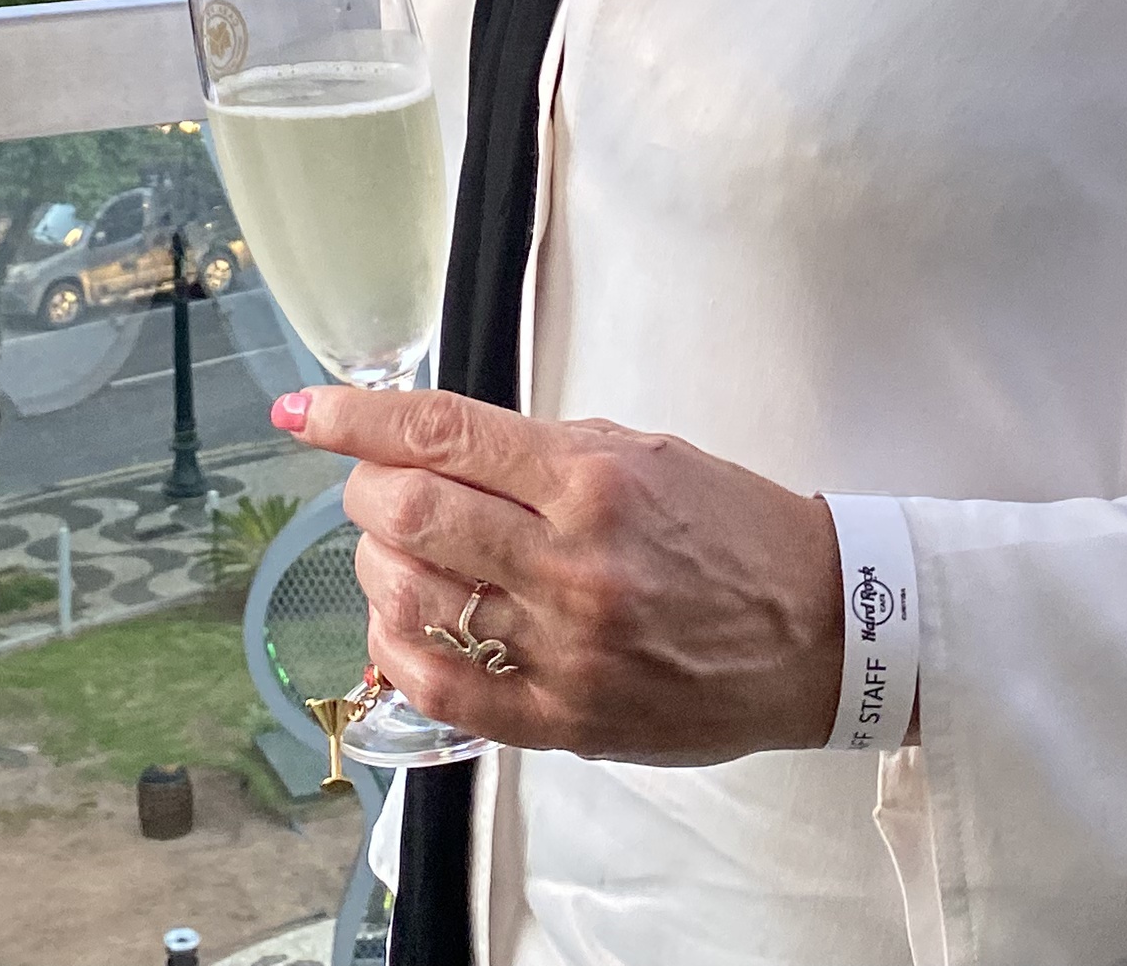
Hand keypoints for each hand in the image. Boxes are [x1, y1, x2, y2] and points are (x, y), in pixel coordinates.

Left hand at [280, 386, 843, 766]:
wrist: (824, 631)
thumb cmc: (733, 531)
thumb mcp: (645, 452)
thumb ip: (540, 448)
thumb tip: (437, 442)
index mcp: (592, 479)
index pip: (441, 434)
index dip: (354, 418)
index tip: (302, 410)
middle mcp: (572, 561)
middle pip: (408, 514)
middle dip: (365, 491)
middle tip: (372, 486)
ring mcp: (565, 647)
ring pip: (413, 599)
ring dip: (378, 567)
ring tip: (396, 553)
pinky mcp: (566, 718)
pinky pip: (444, 689)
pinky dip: (398, 651)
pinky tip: (398, 625)